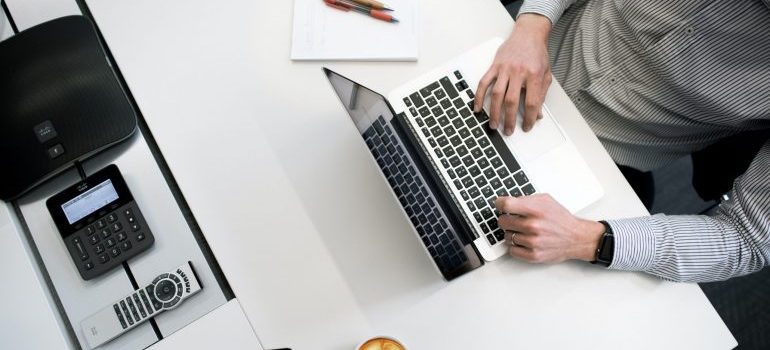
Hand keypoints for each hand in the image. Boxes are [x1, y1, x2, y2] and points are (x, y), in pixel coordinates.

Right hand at [474, 14, 552, 135]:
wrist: (528, 34)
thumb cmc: (537, 53)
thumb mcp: (545, 74)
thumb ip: (541, 94)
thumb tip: (538, 114)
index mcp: (534, 75)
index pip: (531, 102)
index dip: (530, 118)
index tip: (528, 126)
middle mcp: (518, 72)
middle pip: (511, 101)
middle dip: (509, 119)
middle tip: (508, 131)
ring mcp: (504, 69)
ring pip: (497, 94)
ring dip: (494, 112)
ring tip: (493, 124)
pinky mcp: (494, 66)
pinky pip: (484, 83)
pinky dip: (479, 96)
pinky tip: (477, 108)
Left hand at [495, 194, 604, 262]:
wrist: (576, 238)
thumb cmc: (560, 219)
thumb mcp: (546, 200)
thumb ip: (525, 199)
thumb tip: (506, 201)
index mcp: (536, 210)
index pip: (506, 205)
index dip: (499, 204)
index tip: (500, 205)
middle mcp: (533, 226)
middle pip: (502, 221)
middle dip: (506, 219)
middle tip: (514, 219)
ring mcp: (533, 242)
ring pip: (506, 236)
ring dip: (512, 233)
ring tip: (523, 231)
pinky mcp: (533, 255)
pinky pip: (512, 250)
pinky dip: (516, 246)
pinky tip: (524, 241)